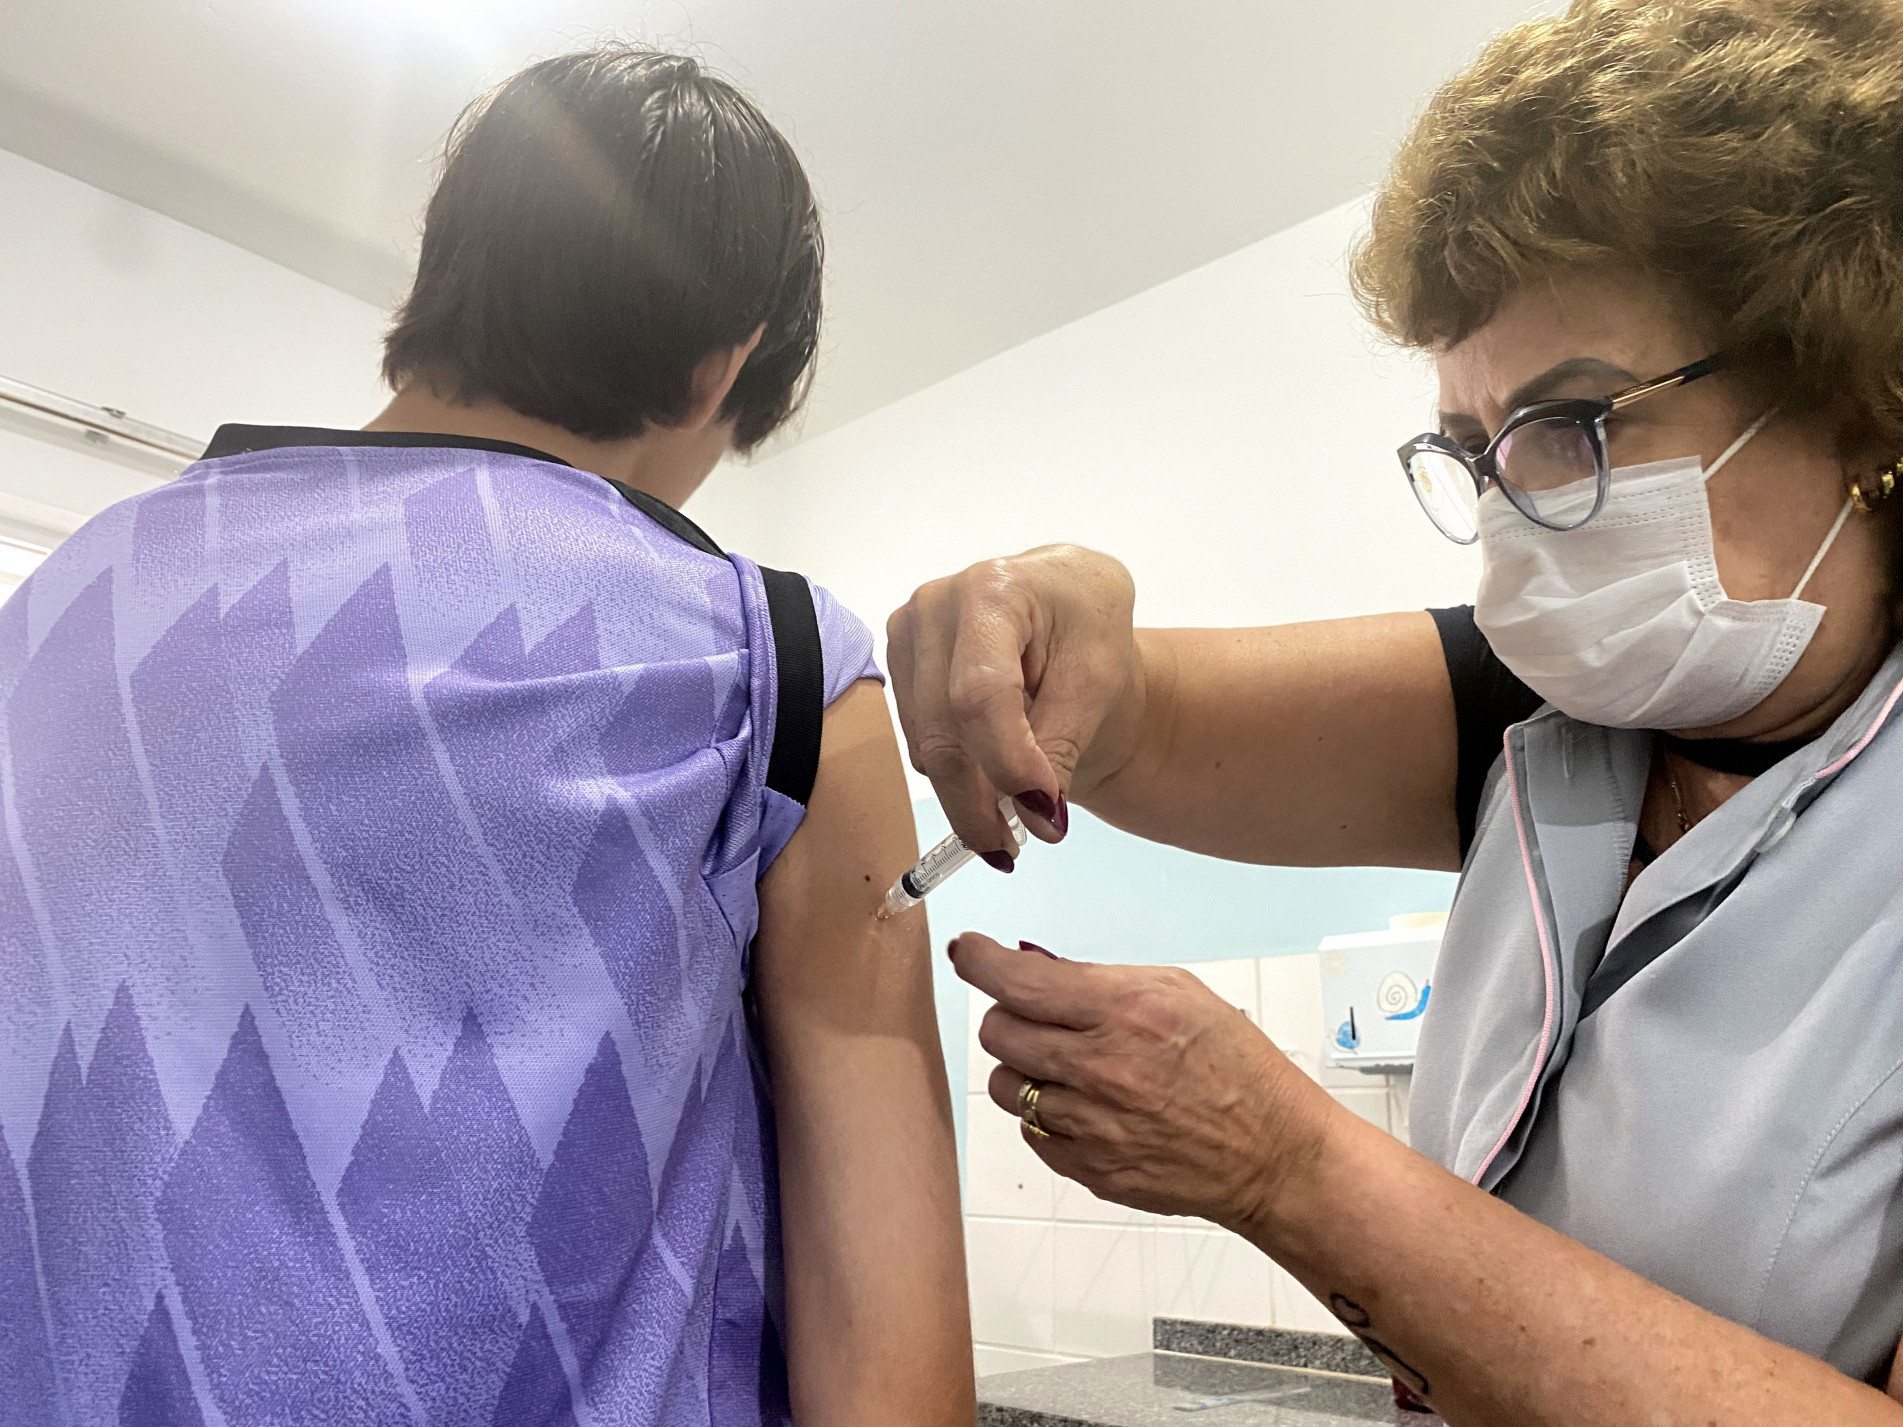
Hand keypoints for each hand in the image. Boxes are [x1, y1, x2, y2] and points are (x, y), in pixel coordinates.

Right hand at [885, 545, 1140, 852]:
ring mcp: (908, 631)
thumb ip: (1064, 744)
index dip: (1008, 762)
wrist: (1066, 611)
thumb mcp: (1097, 679)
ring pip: (926, 744)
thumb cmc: (1089, 629)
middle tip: (1012, 850)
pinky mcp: (900, 660)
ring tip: (1010, 827)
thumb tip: (1038, 818)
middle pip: (944, 728)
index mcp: (995, 589)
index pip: (982, 694)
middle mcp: (936, 603)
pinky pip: (919, 740)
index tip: (1045, 813)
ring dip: (967, 799)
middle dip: (978, 802)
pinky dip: (955, 775)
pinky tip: (989, 787)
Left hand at [950, 932, 1337, 1230]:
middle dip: (1010, 1016)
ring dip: (1026, 1069)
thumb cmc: (1235, 1067)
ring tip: (1071, 1067)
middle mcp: (1100, 1068)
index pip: (1017, 981)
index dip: (978, 961)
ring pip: (1006, 1085)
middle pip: (999, 1032)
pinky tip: (1090, 1107)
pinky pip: (1032, 1132)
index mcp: (1125, 1011)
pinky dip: (1048, 1116)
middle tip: (1040, 1017)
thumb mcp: (1180, 992)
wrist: (1273, 1153)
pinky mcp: (1089, 1169)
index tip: (967, 952)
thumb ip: (1101, 978)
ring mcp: (1091, 1125)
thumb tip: (1033, 964)